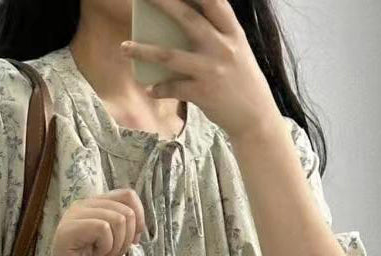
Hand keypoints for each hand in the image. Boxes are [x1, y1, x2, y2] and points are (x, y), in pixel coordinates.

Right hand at [37, 188, 146, 255]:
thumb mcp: (114, 244)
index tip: (132, 241)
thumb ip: (123, 226)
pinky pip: (103, 229)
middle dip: (127, 239)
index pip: (128, 195)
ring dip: (116, 246)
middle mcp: (82, 205)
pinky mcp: (68, 229)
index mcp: (93, 205)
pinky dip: (106, 249)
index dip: (139, 218)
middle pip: (126, 210)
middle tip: (111, 255)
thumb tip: (140, 220)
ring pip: (117, 219)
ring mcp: (73, 215)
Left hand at [120, 0, 280, 143]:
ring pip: (170, 56)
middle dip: (162, 3)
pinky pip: (173, 88)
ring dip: (143, 51)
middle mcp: (223, 46)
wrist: (256, 118)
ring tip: (124, 48)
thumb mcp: (236, 50)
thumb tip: (185, 17)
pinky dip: (159, 88)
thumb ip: (217, 32)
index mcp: (232, 31)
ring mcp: (212, 70)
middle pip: (187, 18)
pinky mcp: (203, 93)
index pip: (213, 1)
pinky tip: (150, 88)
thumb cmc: (241, 80)